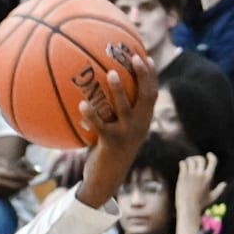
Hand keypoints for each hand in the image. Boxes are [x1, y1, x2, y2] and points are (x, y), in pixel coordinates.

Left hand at [76, 56, 156, 207]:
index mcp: (143, 120)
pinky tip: (81, 104)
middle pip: (146, 96)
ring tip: (109, 73)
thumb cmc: (107, 151)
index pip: (152, 93)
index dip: (150, 75)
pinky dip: (91, 114)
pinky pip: (100, 125)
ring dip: (119, 90)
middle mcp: (139, 125)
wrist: (106, 178)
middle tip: (133, 57)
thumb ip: (110, 114)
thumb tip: (93, 92)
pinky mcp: (110, 143)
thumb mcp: (114, 131)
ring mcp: (126, 134)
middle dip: (142, 75)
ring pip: (125, 108)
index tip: (143, 55)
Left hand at [175, 153, 225, 233]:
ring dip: (189, 160)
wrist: (188, 207)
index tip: (208, 154)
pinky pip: (183, 164)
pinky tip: (182, 165)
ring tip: (187, 163)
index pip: (213, 162)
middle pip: (200, 159)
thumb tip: (224, 184)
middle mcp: (200, 174)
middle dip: (197, 158)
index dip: (211, 156)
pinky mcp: (183, 176)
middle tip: (194, 160)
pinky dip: (182, 163)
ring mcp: (191, 175)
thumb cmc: (200, 203)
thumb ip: (219, 190)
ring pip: (191, 160)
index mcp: (209, 177)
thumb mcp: (212, 197)